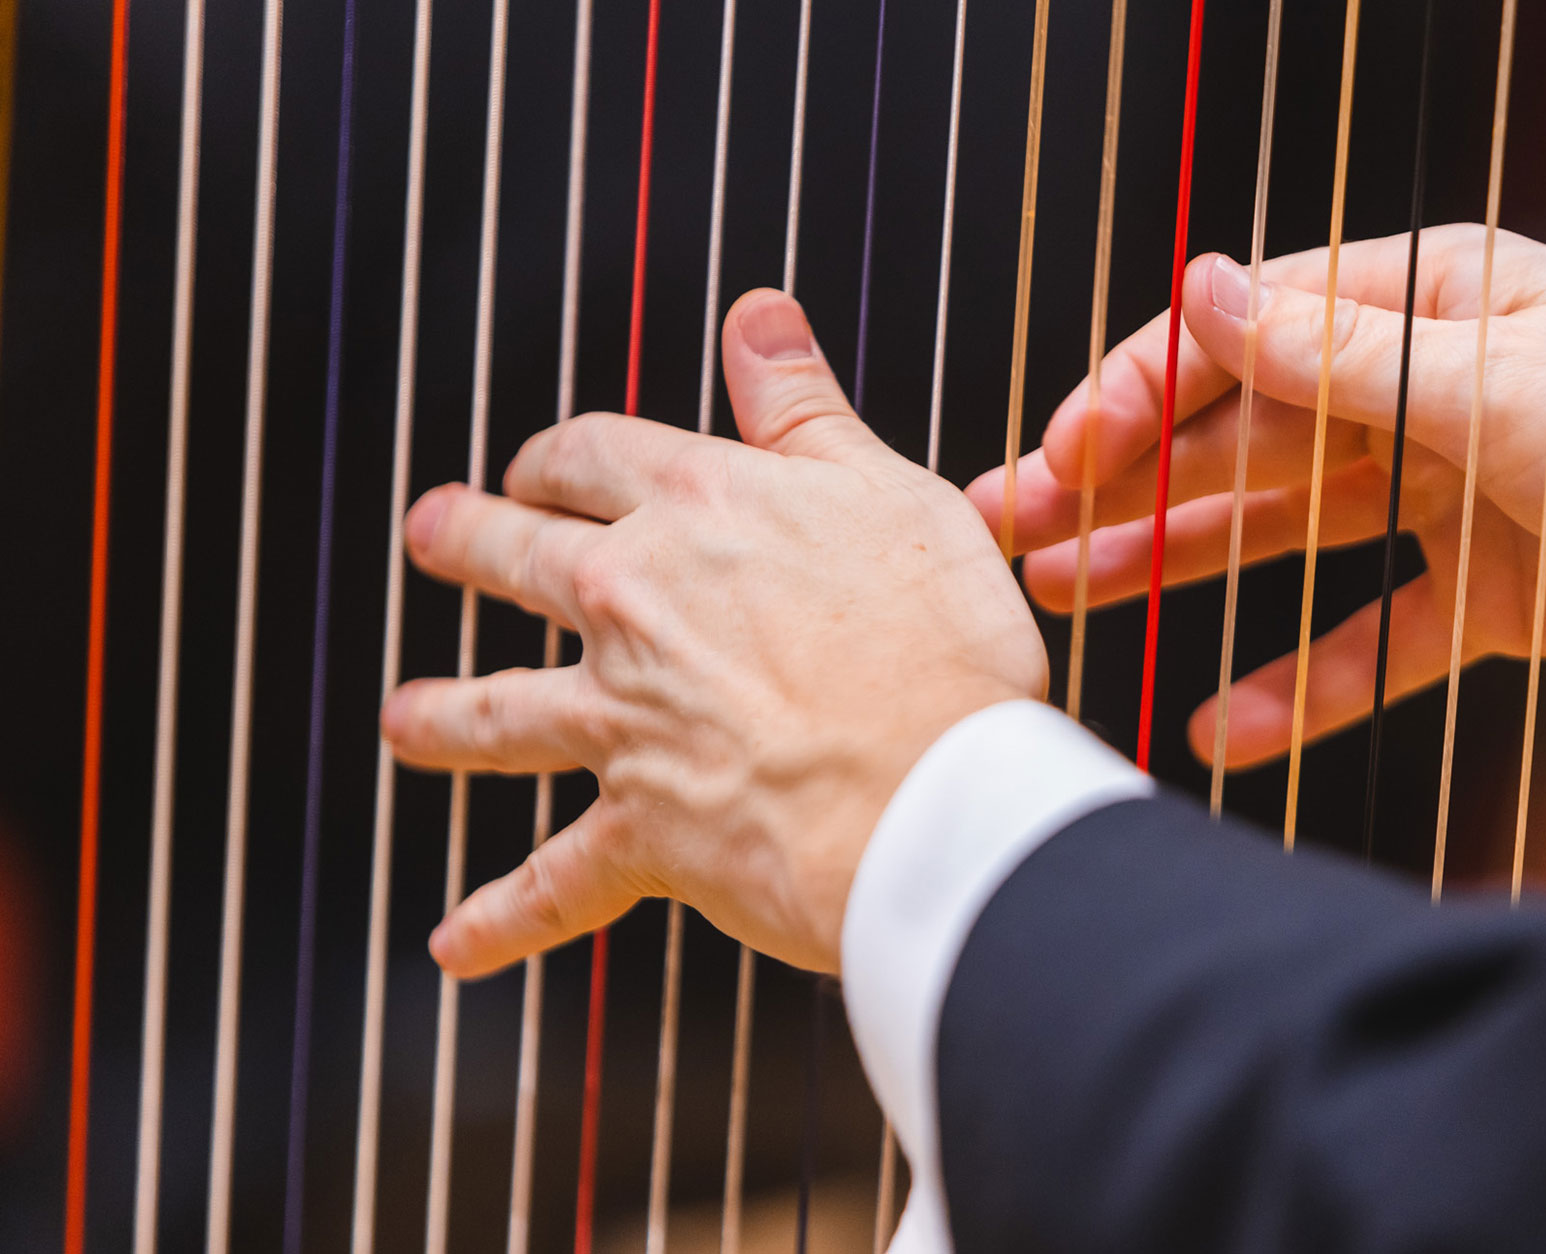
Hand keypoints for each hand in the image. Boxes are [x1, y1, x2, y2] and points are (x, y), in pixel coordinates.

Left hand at [384, 289, 1046, 977]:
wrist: (935, 793)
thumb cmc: (937, 640)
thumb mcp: (885, 490)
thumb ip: (802, 408)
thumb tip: (756, 315)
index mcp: (697, 507)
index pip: (592, 456)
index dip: (558, 457)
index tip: (543, 466)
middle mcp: (634, 603)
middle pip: (516, 558)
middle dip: (467, 542)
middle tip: (433, 536)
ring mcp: (623, 719)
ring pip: (497, 712)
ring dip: (441, 715)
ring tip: (405, 722)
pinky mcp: (640, 830)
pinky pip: (552, 881)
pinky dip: (501, 918)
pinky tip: (452, 944)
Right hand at [969, 226, 1545, 768]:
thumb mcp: (1483, 380)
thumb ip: (1327, 352)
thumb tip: (1201, 283)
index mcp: (1422, 305)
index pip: (1243, 339)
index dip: (1139, 397)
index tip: (1059, 458)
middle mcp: (1422, 391)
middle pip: (1242, 436)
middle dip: (1124, 481)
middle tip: (1010, 524)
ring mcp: (1449, 493)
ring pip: (1285, 532)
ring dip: (1179, 563)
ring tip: (1068, 593)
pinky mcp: (1486, 592)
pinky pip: (1371, 638)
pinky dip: (1303, 684)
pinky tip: (1223, 722)